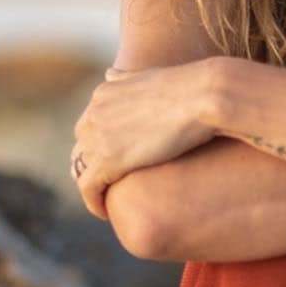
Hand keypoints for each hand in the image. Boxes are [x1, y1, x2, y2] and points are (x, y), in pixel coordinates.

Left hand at [70, 60, 215, 220]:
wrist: (205, 96)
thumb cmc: (194, 87)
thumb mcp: (154, 75)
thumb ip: (129, 78)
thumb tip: (110, 74)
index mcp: (104, 93)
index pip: (89, 126)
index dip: (99, 147)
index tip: (115, 164)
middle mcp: (94, 112)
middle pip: (81, 148)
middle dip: (91, 167)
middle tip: (108, 186)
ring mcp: (98, 136)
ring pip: (80, 170)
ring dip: (91, 187)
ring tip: (107, 202)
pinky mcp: (107, 160)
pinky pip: (88, 188)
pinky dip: (93, 202)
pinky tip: (104, 212)